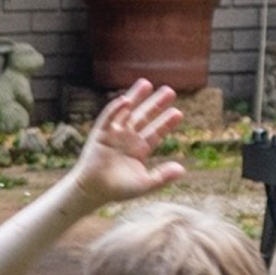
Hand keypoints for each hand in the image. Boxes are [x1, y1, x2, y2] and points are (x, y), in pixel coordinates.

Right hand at [72, 80, 186, 206]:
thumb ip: (162, 177)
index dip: (166, 122)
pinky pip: (108, 117)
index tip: (178, 113)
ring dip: (136, 97)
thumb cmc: (117, 190)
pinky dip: (116, 108)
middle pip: (144, 117)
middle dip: (156, 104)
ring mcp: (114, 134)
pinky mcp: (100, 133)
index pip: (155, 132)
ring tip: (147, 83)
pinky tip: (127, 100)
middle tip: (170, 91)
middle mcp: (128, 138)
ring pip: (127, 112)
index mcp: (139, 149)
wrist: (92, 191)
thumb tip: (182, 169)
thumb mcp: (143, 184)